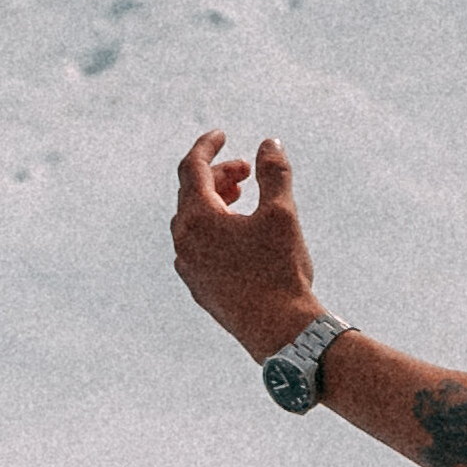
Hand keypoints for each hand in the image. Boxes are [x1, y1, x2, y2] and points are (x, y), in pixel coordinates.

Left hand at [172, 130, 328, 360]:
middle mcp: (184, 242)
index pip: (193, 168)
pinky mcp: (199, 288)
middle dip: (218, 176)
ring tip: (243, 199)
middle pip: (191, 194)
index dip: (207, 146)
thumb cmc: (281, 271)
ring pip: (192, 222)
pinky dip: (214, 230)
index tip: (221, 134)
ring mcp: (188, 268)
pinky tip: (239, 237)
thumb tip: (269, 143)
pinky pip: (197, 247)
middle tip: (248, 172)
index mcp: (198, 219)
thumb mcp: (282, 214)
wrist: (281, 332)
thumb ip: (274, 173)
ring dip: (215, 203)